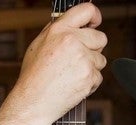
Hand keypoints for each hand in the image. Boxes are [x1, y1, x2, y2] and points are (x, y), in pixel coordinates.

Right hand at [0, 3, 106, 124]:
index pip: (87, 10)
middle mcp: (72, 41)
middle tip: (81, 57)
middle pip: (101, 38)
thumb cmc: (34, 76)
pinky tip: (75, 84)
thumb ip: (58, 31)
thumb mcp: (39, 44)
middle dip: (95, 47)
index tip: (96, 22)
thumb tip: (74, 23)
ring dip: (92, 67)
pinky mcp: (89, 77)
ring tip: (73, 74)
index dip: (95, 16)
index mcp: (59, 30)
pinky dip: (90, 82)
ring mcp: (83, 60)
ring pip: (101, 59)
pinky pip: (98, 77)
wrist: (34, 101)